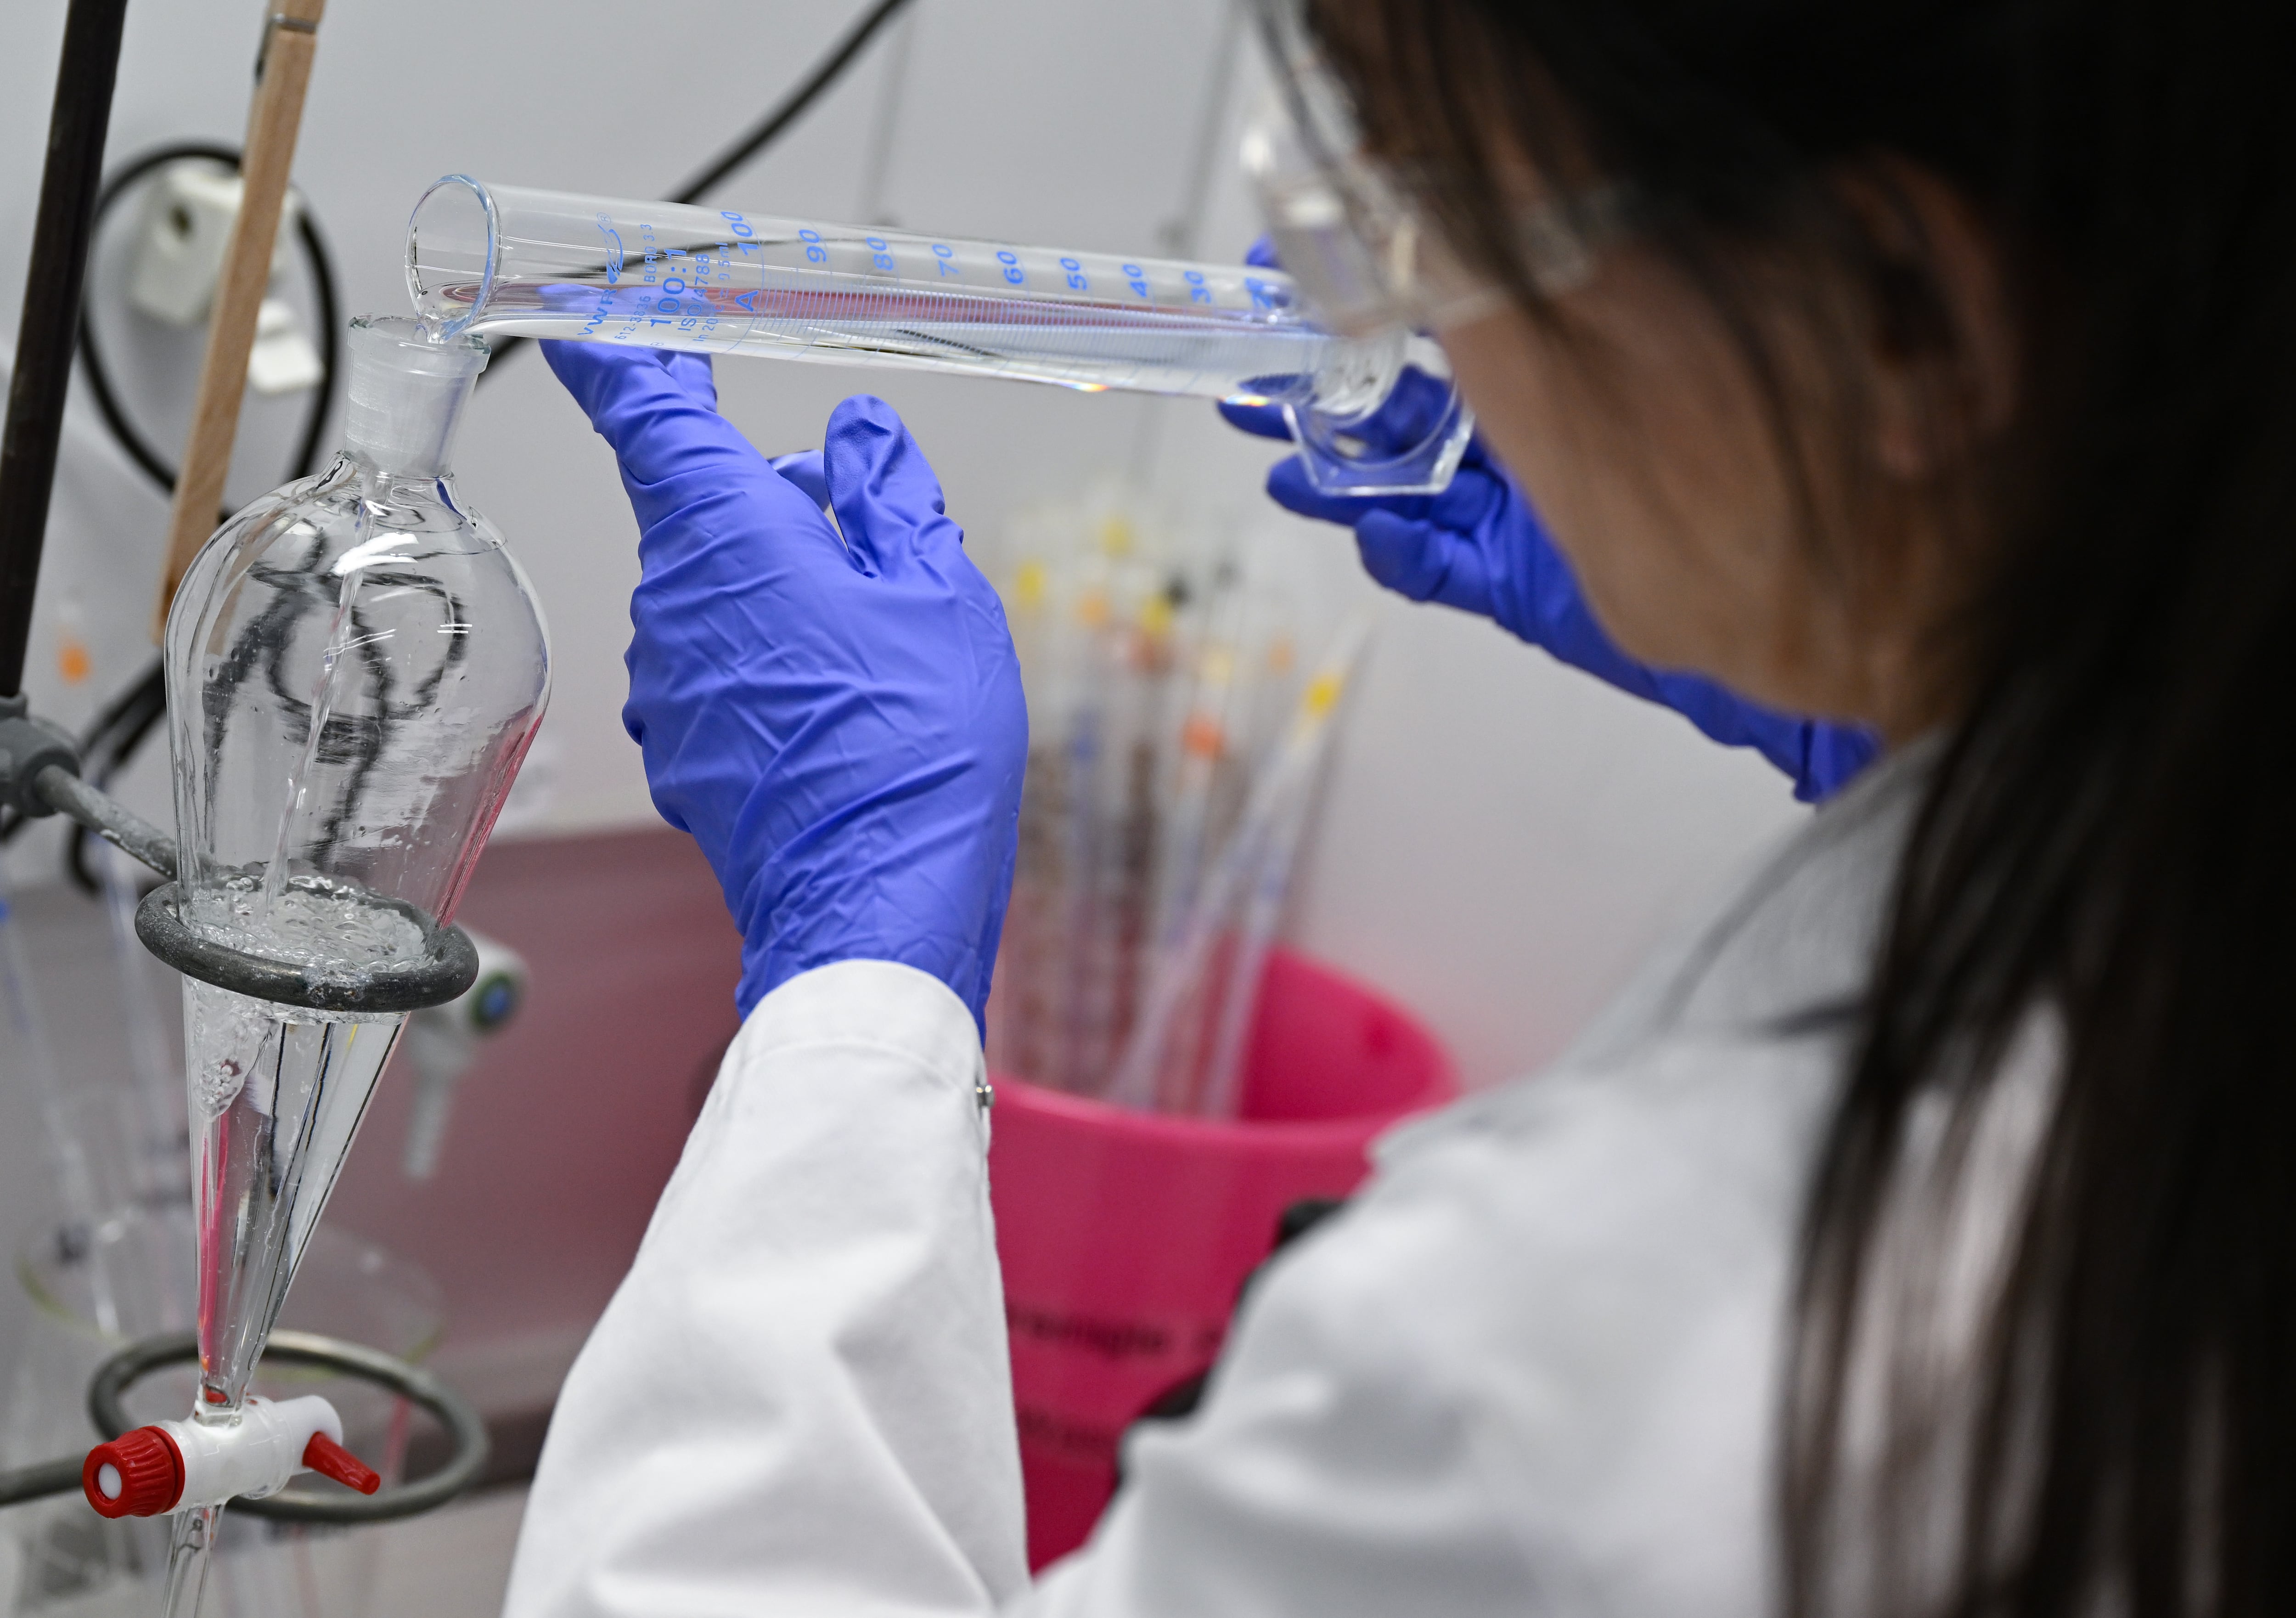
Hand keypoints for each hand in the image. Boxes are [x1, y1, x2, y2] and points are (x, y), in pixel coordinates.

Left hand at [545, 342, 1026, 1027]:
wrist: (879, 905)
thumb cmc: (918, 746)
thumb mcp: (938, 590)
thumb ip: (890, 496)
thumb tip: (860, 433)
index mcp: (728, 532)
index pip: (646, 413)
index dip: (622, 357)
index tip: (599, 322)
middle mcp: (674, 601)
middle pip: (698, 508)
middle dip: (767, 496)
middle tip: (855, 523)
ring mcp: (669, 684)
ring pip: (711, 592)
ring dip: (775, 585)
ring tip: (872, 634)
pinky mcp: (683, 750)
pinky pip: (717, 670)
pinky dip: (767, 660)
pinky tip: (841, 702)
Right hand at [1224, 243, 1875, 800]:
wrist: (1779, 592)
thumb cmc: (1723, 484)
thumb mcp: (1623, 391)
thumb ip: (1540, 356)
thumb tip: (1472, 291)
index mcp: (1541, 374)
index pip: (1429, 324)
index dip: (1356, 299)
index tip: (1292, 273)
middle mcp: (1516, 437)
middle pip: (1392, 406)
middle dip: (1315, 389)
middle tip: (1245, 375)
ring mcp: (1506, 511)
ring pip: (1398, 482)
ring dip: (1331, 467)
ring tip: (1273, 449)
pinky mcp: (1510, 579)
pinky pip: (1436, 564)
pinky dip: (1397, 548)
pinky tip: (1358, 526)